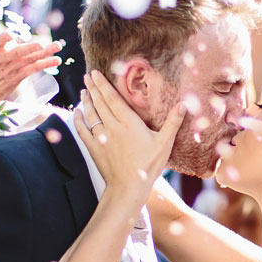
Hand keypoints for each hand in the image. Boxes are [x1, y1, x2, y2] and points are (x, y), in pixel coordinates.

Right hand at [0, 24, 63, 100]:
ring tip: (58, 46)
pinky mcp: (18, 77)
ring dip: (45, 53)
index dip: (3, 40)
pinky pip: (33, 69)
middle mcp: (2, 60)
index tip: (9, 35)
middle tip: (41, 45)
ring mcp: (11, 69)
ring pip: (29, 59)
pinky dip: (45, 64)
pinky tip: (56, 60)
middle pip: (18, 52)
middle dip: (29, 49)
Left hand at [76, 71, 184, 204]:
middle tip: (87, 76)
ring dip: (86, 101)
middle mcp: (112, 127)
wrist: (129, 188)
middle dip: (92, 88)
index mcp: (129, 123)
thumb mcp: (164, 143)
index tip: (95, 73)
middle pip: (100, 103)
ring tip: (84, 90)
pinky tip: (77, 112)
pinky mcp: (94, 149)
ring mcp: (101, 138)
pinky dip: (79, 120)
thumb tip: (184, 104)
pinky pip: (83, 131)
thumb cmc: (148, 166)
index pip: (112, 99)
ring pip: (91, 114)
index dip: (103, 85)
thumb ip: (173, 122)